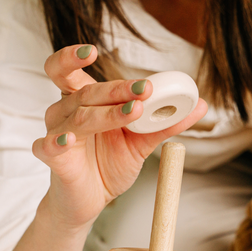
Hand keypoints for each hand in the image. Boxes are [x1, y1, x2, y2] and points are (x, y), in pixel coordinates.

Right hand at [32, 44, 207, 229]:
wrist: (91, 200)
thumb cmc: (109, 163)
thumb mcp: (143, 141)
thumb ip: (167, 122)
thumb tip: (201, 104)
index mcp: (84, 100)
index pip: (68, 70)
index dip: (73, 57)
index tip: (92, 50)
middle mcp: (66, 112)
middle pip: (86, 92)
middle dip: (118, 89)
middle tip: (145, 89)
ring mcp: (57, 134)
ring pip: (78, 116)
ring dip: (107, 113)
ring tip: (134, 112)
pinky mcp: (53, 159)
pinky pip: (50, 146)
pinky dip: (58, 141)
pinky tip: (69, 140)